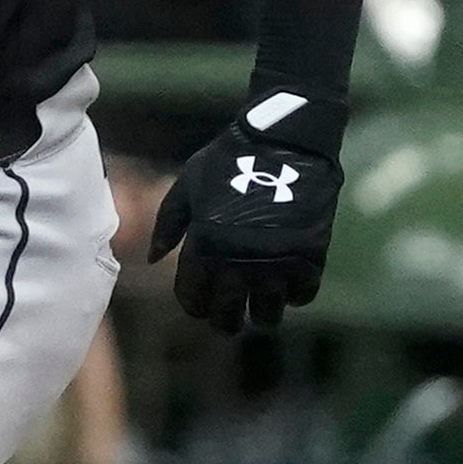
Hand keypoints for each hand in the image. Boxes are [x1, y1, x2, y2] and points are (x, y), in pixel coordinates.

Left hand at [146, 117, 341, 335]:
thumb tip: (152, 259)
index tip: (200, 307)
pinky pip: (302, 294)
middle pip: (228, 313)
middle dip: (226, 321)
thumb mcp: (187, 187)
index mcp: (203, 246)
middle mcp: (237, 261)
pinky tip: (289, 291)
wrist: (284, 142)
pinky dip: (295, 296)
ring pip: (268, 312)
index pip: (192, 296)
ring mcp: (276, 262)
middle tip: (229, 321)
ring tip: (261, 311)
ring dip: (262, 314)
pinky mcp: (310, 256)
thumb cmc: (228, 161)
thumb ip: (168, 225)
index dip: (194, 306)